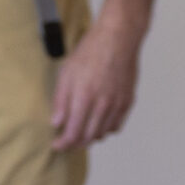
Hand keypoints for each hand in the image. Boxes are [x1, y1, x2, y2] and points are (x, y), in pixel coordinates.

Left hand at [50, 14, 141, 151]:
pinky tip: (98, 122)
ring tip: (81, 132)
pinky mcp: (127, 101)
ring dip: (90, 137)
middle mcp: (102, 105)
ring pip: (103, 134)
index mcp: (84, 98)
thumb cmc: (91, 52)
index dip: (63, 144)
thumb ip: (60, 101)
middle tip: (67, 141)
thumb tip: (57, 123)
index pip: (73, 134)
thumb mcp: (66, 73)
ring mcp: (117, 104)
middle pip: (88, 138)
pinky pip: (116, 125)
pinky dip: (106, 129)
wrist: (118, 39)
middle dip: (75, 143)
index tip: (57, 145)